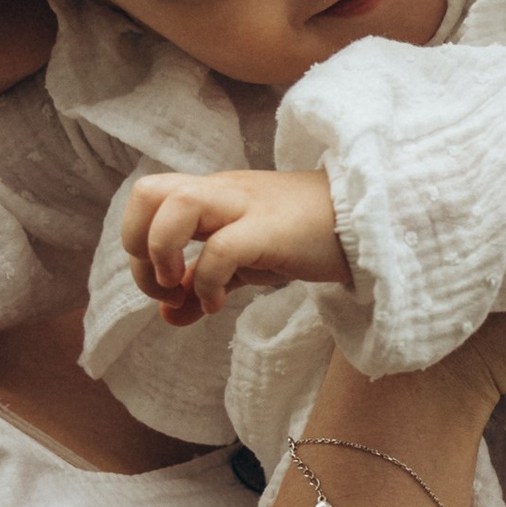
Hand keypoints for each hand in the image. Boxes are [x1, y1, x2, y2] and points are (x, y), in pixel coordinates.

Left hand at [122, 168, 348, 323]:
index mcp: (211, 194)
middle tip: (164, 282)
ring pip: (177, 204)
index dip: (137, 245)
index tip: (165, 285)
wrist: (368, 221)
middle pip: (147, 191)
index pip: (146, 199)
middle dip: (137, 243)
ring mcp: (246, 206)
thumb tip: (168, 315)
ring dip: (163, 253)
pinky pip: (222, 247)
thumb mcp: (244, 263)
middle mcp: (221, 192)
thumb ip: (202, 285)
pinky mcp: (271, 229)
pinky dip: (207, 281)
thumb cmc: (304, 237)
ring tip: (181, 286)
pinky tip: (219, 302)